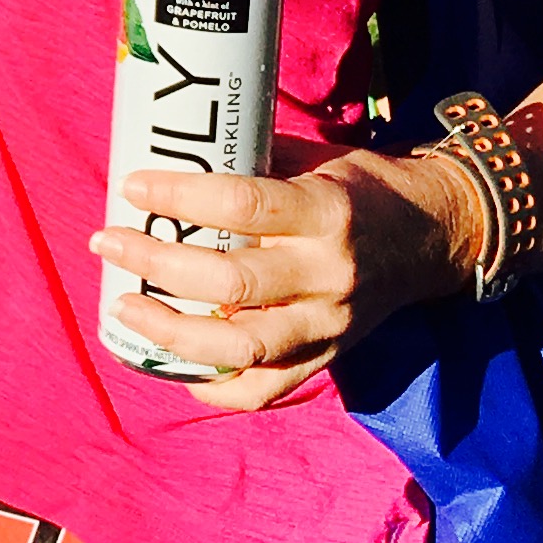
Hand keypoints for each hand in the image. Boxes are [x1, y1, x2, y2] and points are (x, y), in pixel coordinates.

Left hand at [89, 153, 472, 411]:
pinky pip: (264, 390)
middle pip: (230, 281)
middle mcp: (327, 274)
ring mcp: (329, 325)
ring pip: (241, 346)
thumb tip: (172, 152)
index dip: (179, 195)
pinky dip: (214, 386)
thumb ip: (253, 161)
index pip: (242, 204)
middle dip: (156, 262)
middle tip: (108, 241)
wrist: (434, 237)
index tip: (133, 186)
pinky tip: (173, 367)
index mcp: (325, 212)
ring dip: (170, 332)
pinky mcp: (328, 358)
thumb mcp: (316, 158)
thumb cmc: (360, 187)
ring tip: (124, 306)